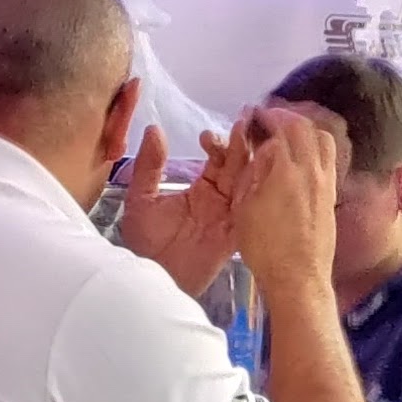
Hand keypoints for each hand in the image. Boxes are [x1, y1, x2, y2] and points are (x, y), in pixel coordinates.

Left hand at [119, 119, 243, 294]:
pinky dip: (258, 191)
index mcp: (201, 190)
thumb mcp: (141, 199)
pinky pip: (253, 209)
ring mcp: (231, 216)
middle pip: (238, 166)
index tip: (207, 136)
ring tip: (253, 142)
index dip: (217, 143)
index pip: (218, 159)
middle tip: (242, 124)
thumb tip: (153, 129)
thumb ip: (148, 166)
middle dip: (241, 145)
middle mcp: (220, 200)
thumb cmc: (146, 243)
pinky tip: (259, 173)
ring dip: (253, 161)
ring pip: (249, 182)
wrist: (152, 277)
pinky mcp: (238, 234)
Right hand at [229, 104, 339, 303]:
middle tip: (270, 119)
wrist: (298, 278)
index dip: (266, 117)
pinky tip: (301, 158)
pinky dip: (315, 147)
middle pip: (306, 127)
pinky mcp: (331, 196)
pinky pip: (329, 158)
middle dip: (287, 117)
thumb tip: (261, 152)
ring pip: (324, 140)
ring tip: (288, 134)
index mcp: (286, 171)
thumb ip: (252, 172)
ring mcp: (326, 183)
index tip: (255, 116)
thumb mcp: (244, 208)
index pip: (281, 127)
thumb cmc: (265, 249)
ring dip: (306, 130)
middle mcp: (312, 172)